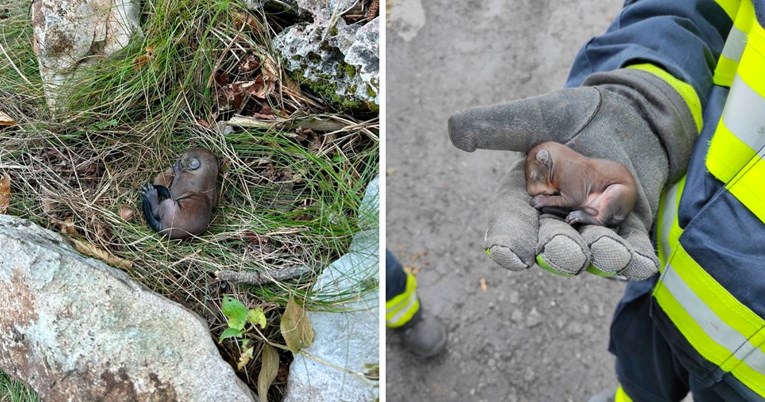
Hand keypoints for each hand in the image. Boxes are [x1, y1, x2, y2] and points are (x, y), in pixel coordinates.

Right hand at [448, 69, 695, 278]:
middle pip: (551, 244)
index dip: (507, 239)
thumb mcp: (534, 116)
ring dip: (598, 256)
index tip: (506, 253)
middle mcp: (555, 219)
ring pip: (592, 251)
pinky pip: (632, 247)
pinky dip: (634, 257)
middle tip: (563, 255)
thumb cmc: (574, 114)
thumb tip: (456, 134)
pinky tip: (639, 264)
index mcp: (525, 196)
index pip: (510, 223)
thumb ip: (497, 126)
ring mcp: (591, 228)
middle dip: (557, 252)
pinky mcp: (629, 227)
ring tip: (605, 255)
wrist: (629, 112)